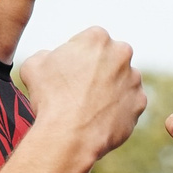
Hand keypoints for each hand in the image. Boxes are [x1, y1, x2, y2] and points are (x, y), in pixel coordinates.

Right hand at [21, 26, 145, 165]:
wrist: (69, 135)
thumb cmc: (49, 98)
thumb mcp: (33, 66)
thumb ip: (46, 55)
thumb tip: (49, 59)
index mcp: (97, 37)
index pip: (87, 42)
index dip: (75, 58)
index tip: (67, 73)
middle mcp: (122, 53)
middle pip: (109, 58)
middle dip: (97, 70)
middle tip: (79, 89)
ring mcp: (134, 79)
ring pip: (121, 80)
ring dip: (109, 89)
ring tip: (88, 106)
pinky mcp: (139, 103)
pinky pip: (128, 104)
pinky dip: (117, 109)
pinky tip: (100, 118)